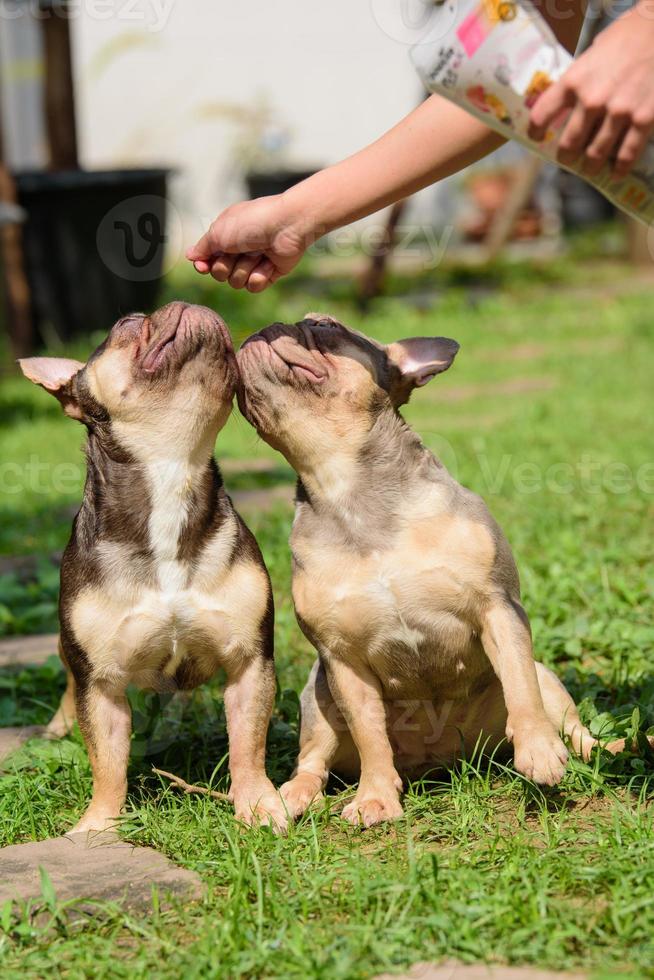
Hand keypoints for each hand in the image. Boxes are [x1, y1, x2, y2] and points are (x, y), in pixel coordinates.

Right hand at [186, 194, 311, 291]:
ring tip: (258, 253)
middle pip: (220, 274)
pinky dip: (260, 275)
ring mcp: (254, 262)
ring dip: (245, 268)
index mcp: (225, 236)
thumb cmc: (250, 223)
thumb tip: (190, 256)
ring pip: (237, 282)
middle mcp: (239, 250)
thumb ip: (203, 247)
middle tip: (238, 252)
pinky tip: (268, 262)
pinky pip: (254, 287)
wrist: (285, 226)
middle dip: (226, 266)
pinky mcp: (269, 273)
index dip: (203, 266)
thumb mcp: (219, 231)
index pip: (207, 260)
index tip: (202, 267)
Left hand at [528, 3, 653, 177]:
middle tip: (568, 159)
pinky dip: (620, 167)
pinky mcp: (643, 120)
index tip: (536, 137)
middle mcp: (592, 100)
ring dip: (591, 165)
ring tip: (590, 168)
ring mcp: (618, 112)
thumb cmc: (627, 36)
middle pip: (569, 143)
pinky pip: (627, 153)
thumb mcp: (593, 54)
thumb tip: (567, 103)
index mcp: (574, 81)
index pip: (543, 114)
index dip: (535, 130)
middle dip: (566, 156)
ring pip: (596, 153)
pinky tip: (616, 172)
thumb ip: (580, 80)